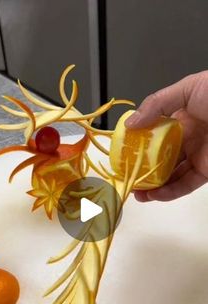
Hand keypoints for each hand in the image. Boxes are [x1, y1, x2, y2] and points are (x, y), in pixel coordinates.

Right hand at [125, 71, 207, 201]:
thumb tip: (130, 125)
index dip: (139, 147)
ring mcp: (196, 157)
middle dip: (143, 170)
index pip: (154, 136)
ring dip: (153, 186)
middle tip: (128, 178)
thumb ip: (156, 104)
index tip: (124, 155)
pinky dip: (169, 192)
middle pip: (160, 159)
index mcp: (180, 119)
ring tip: (137, 193)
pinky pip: (185, 185)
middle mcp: (186, 140)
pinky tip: (154, 194)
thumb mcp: (187, 89)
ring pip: (171, 176)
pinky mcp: (206, 172)